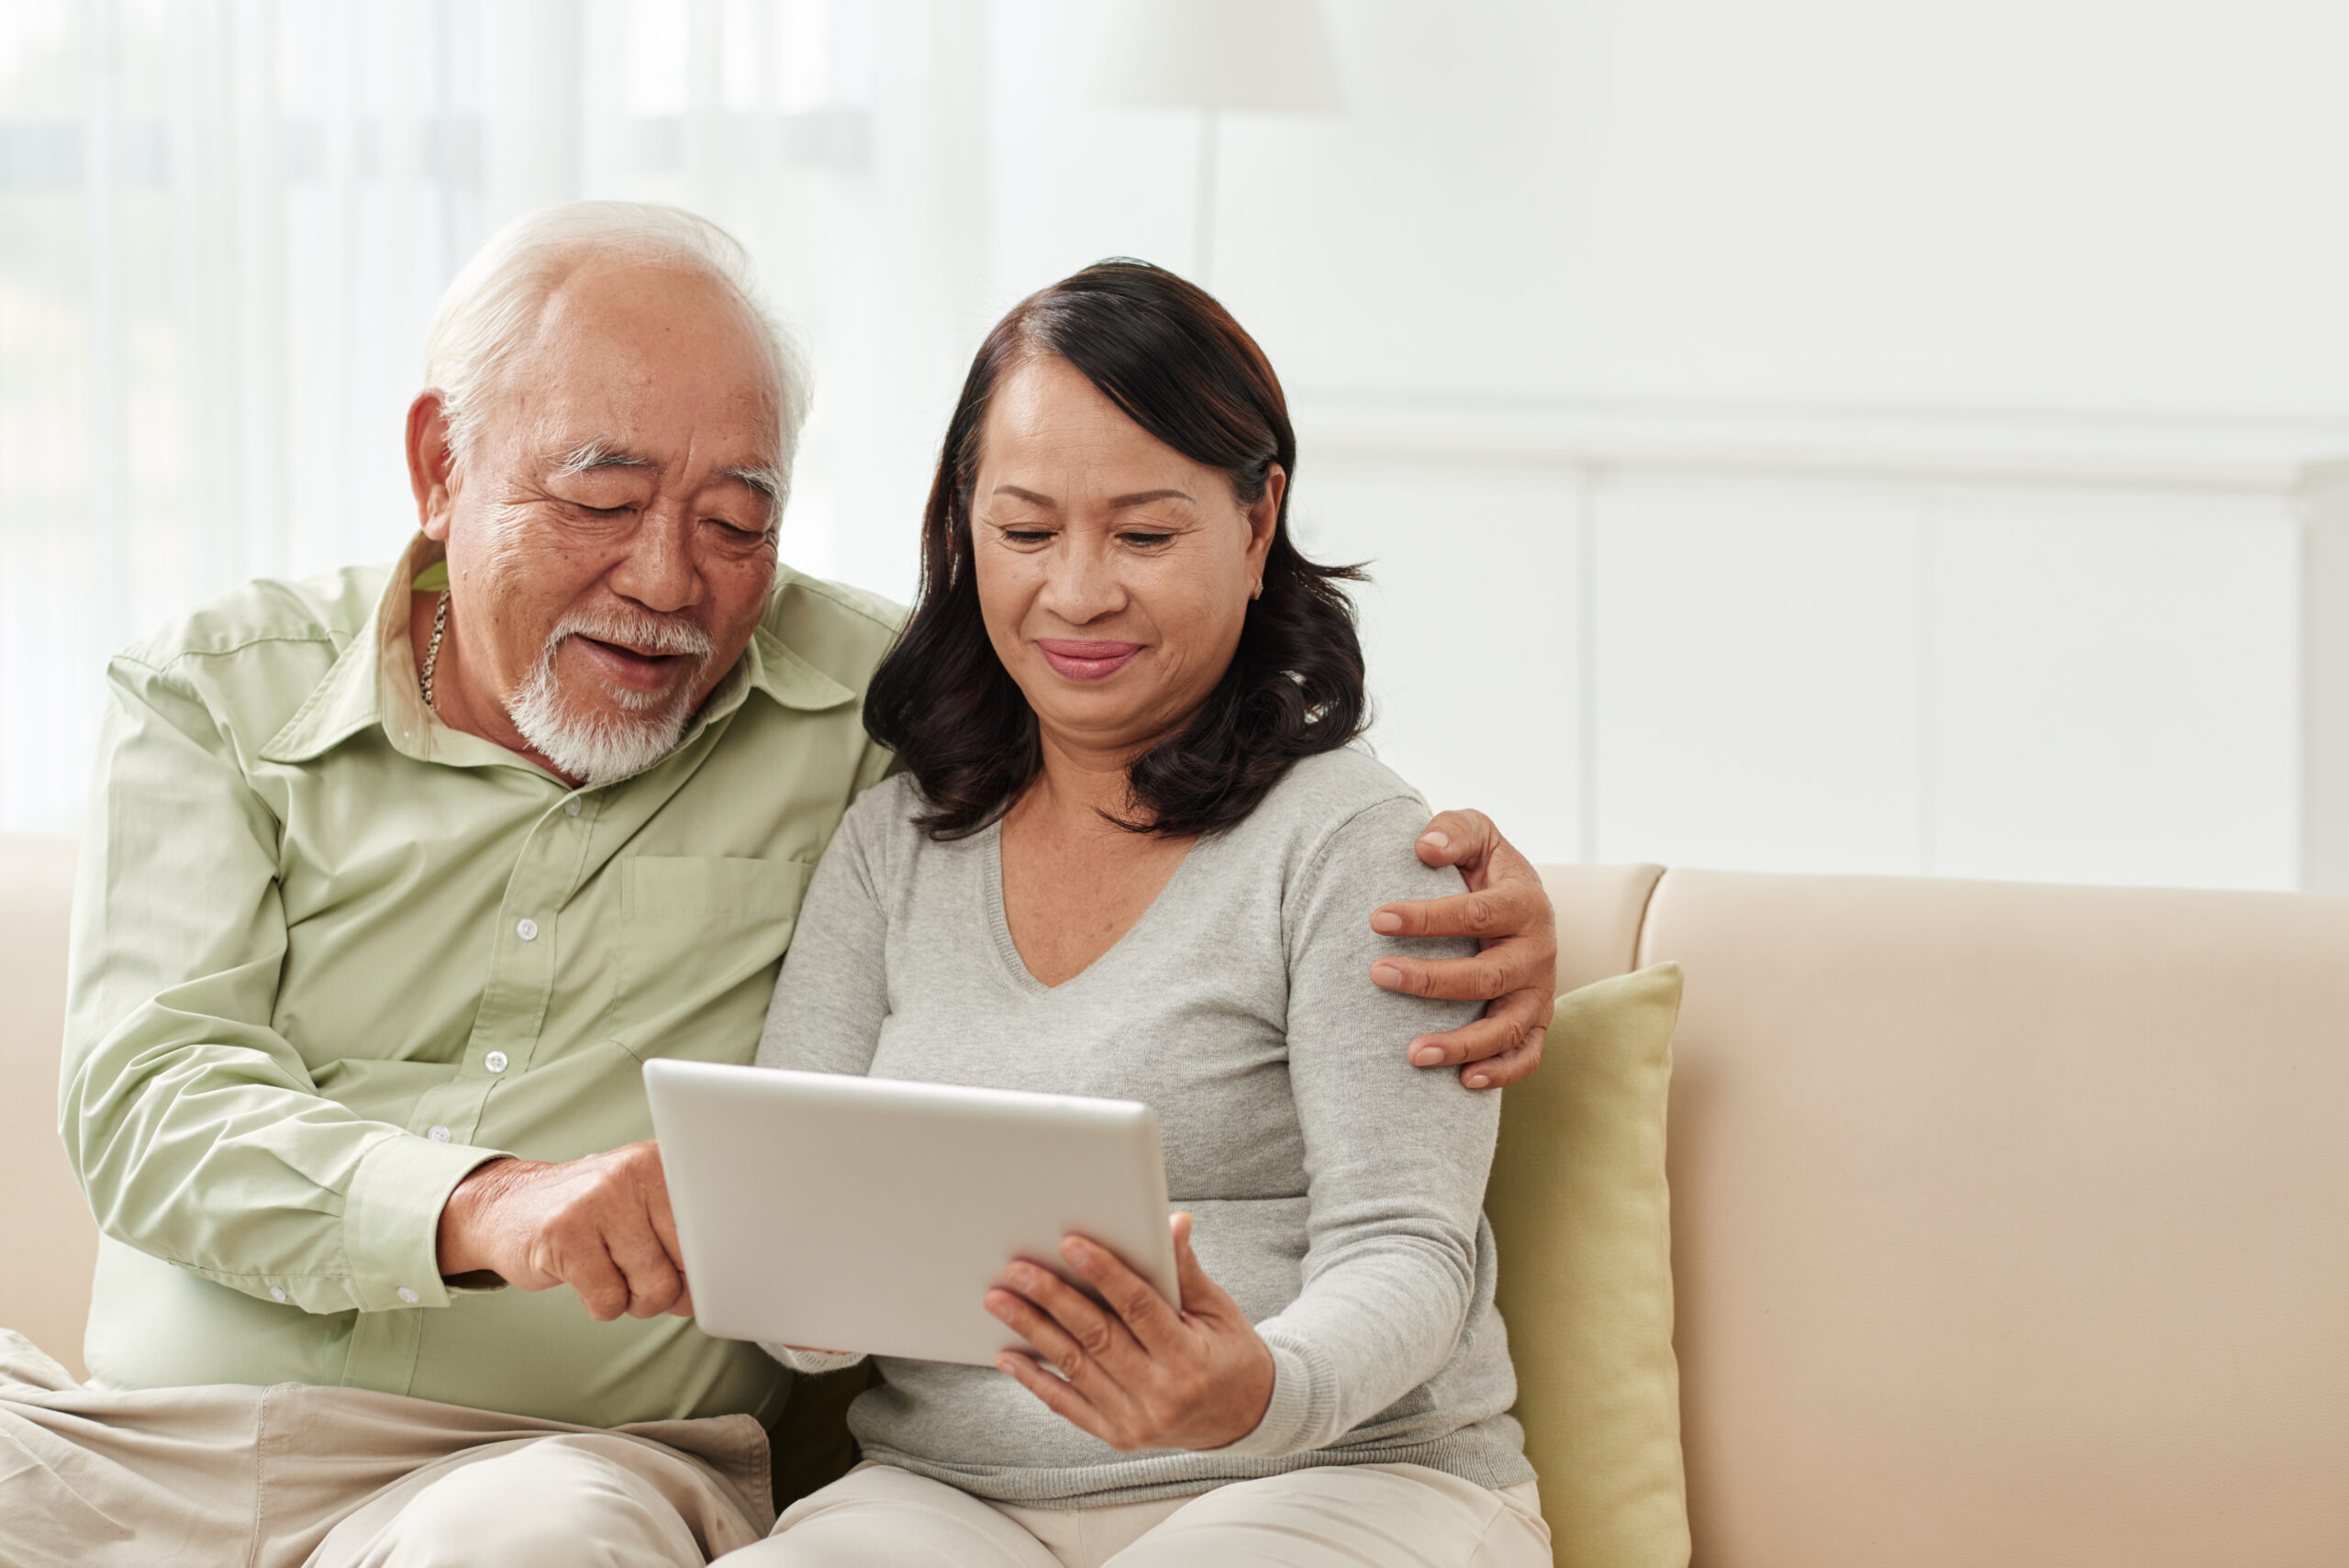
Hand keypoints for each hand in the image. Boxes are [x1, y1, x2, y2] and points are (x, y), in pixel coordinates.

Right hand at [434, 1142, 693, 1321]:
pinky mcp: (564, 1236)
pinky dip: (601, 1304)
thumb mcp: (643, 1208)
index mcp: (661, 1161)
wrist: (506, 1207)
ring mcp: (596, 1202)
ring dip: (633, 1298)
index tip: (696, 1271)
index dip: (707, 1264)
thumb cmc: (590, 1217)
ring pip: (653, 1288)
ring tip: (610, 1270)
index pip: (714, 1227)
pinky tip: (585, 1276)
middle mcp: (632, 1172)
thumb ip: (683, 1236)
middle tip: (637, 1270)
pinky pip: (609, 1301)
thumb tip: (719, 1287)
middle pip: (688, 1264)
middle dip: (669, 1286)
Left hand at [986, 1213, 1272, 1451]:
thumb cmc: (1232, 1355)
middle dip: (1052, 1299)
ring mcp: (1136, 1420)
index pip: (1138, 1307)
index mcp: (1188, 1358)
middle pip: (1096, 1337)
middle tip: (1018, 1269)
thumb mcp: (1219, 1310)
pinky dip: (1036, 1381)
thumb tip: (1173, 1222)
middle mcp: (1160, 1394)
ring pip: (1074, 1368)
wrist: (1245, 1420)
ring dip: (1032, 1332)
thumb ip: (1188, 1271)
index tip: (1070, 1245)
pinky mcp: (1118, 1435)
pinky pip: (1068, 1406)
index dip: (1104, 1273)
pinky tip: (1008, 1356)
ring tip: (1000, 1301)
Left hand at [1369, 808, 1557, 1089]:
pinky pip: (1526, 1056)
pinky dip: (1500, 1073)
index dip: (1426, 918)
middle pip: (1487, 975)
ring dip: (1461, 1043)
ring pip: (1507, 1027)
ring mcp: (1540, 992)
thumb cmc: (1483, 868)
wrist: (1517, 904)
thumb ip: (1454, 831)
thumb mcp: (1477, 834)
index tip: (1376, 919)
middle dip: (1430, 980)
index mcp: (1525, 902)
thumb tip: (1424, 847)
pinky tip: (1462, 1081)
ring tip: (1412, 1053)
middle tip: (1378, 974)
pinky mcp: (1536, 1022)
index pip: (1475, 913)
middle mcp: (1539, 951)